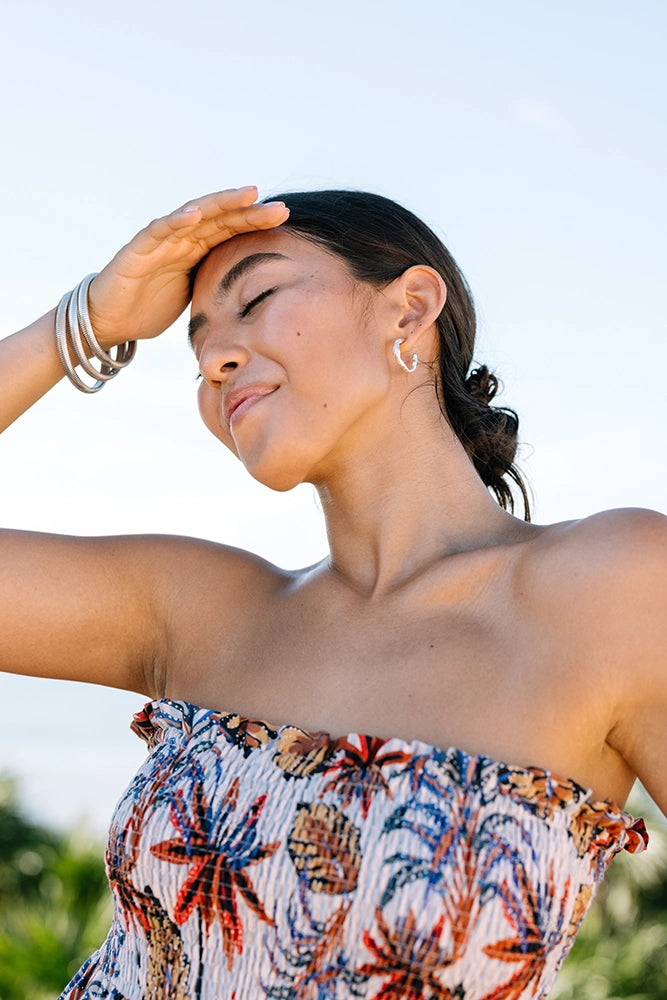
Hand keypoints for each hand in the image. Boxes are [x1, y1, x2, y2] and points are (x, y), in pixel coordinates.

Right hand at [87, 187, 288, 347]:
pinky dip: (176, 221)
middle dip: (249, 212)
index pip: (230, 231)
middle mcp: (181, 239)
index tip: (284, 218)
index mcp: (196, 251)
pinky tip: (195, 214)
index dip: (255, 223)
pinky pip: (158, 231)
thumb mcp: (194, 297)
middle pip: (219, 219)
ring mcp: (160, 241)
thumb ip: (216, 286)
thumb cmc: (150, 308)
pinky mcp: (137, 250)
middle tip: (280, 208)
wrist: (110, 321)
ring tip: (246, 195)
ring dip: (220, 205)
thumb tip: (255, 297)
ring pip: (194, 216)